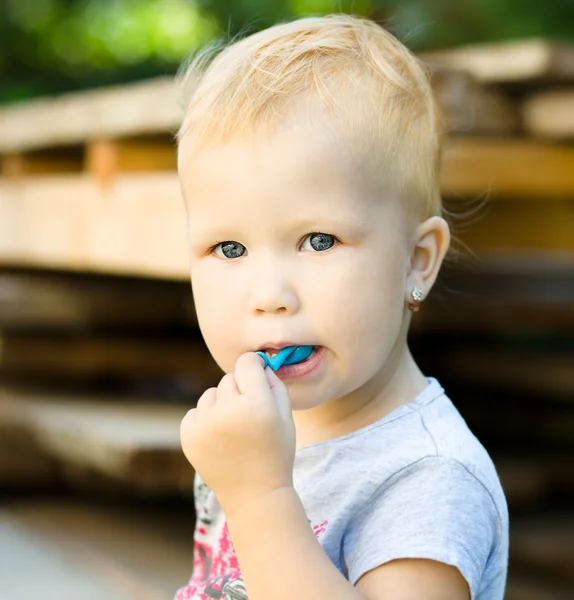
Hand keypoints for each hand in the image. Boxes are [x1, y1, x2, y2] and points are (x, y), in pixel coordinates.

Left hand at [180, 352, 295, 517]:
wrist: (255, 495)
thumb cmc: (276, 453)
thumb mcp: (286, 416)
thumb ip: (273, 383)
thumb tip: (256, 363)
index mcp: (256, 404)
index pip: (247, 362)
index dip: (254, 367)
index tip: (256, 375)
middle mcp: (227, 411)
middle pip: (228, 378)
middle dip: (239, 389)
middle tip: (249, 414)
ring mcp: (204, 424)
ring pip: (211, 394)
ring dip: (221, 404)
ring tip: (234, 429)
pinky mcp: (188, 436)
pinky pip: (196, 411)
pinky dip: (206, 420)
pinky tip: (219, 438)